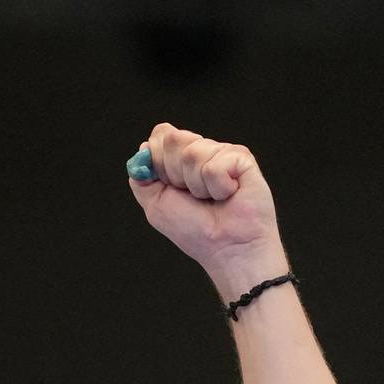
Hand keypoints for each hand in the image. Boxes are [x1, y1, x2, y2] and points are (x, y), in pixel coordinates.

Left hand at [128, 124, 285, 297]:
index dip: (159, 163)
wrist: (225, 247)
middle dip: (176, 174)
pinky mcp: (241, 158)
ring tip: (212, 198)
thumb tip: (144, 146)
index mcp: (181, 158)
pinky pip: (214, 165)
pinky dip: (217, 188)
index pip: (161, 136)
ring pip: (193, 153)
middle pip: (173, 139)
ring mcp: (222, 152)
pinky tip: (228, 195)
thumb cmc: (195, 230)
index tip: (171, 187)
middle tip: (193, 196)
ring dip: (197, 186)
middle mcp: (202, 150)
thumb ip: (142, 176)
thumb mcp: (155, 204)